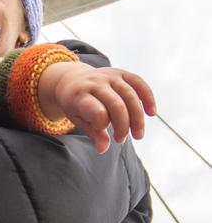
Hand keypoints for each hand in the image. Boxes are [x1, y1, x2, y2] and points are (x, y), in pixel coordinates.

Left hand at [38, 61, 155, 153]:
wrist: (71, 80)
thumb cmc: (75, 104)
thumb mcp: (78, 119)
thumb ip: (92, 133)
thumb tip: (103, 149)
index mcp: (81, 95)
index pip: (97, 111)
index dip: (102, 124)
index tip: (100, 130)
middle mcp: (96, 83)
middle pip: (117, 105)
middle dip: (123, 126)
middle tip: (121, 139)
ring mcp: (109, 75)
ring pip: (131, 95)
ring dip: (137, 118)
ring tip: (137, 135)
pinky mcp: (120, 73)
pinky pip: (139, 83)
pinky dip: (148, 98)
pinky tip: (151, 113)